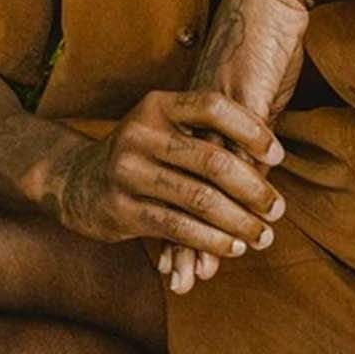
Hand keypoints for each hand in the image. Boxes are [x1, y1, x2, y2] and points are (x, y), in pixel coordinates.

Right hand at [45, 87, 285, 261]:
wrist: (75, 182)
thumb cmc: (141, 154)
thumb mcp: (164, 128)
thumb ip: (205, 135)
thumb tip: (271, 158)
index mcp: (158, 105)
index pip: (214, 107)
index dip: (252, 131)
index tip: (279, 157)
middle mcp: (140, 133)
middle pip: (213, 161)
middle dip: (254, 189)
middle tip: (278, 209)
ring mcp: (128, 172)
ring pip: (200, 200)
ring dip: (239, 222)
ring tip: (262, 235)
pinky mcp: (121, 209)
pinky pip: (178, 228)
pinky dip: (211, 240)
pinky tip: (232, 248)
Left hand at [158, 0, 311, 293]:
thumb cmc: (265, 39)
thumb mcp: (253, 92)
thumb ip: (246, 128)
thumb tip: (250, 161)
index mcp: (192, 119)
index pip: (180, 182)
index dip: (177, 221)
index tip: (172, 259)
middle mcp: (196, 121)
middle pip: (184, 190)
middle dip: (183, 238)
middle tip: (180, 279)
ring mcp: (217, 113)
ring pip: (205, 184)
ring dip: (207, 229)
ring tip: (203, 269)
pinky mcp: (243, 100)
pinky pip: (238, 154)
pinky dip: (239, 193)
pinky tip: (240, 225)